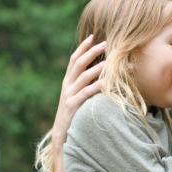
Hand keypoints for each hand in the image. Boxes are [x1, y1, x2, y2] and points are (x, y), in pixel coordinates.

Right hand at [51, 35, 105, 152]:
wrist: (62, 134)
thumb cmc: (74, 114)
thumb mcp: (77, 96)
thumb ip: (85, 84)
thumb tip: (100, 72)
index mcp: (67, 81)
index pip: (74, 59)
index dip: (83, 47)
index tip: (93, 36)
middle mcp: (67, 85)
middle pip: (78, 63)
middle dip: (91, 52)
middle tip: (105, 43)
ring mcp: (69, 95)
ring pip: (83, 76)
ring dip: (97, 67)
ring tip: (109, 61)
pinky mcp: (73, 105)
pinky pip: (86, 92)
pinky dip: (97, 86)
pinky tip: (106, 82)